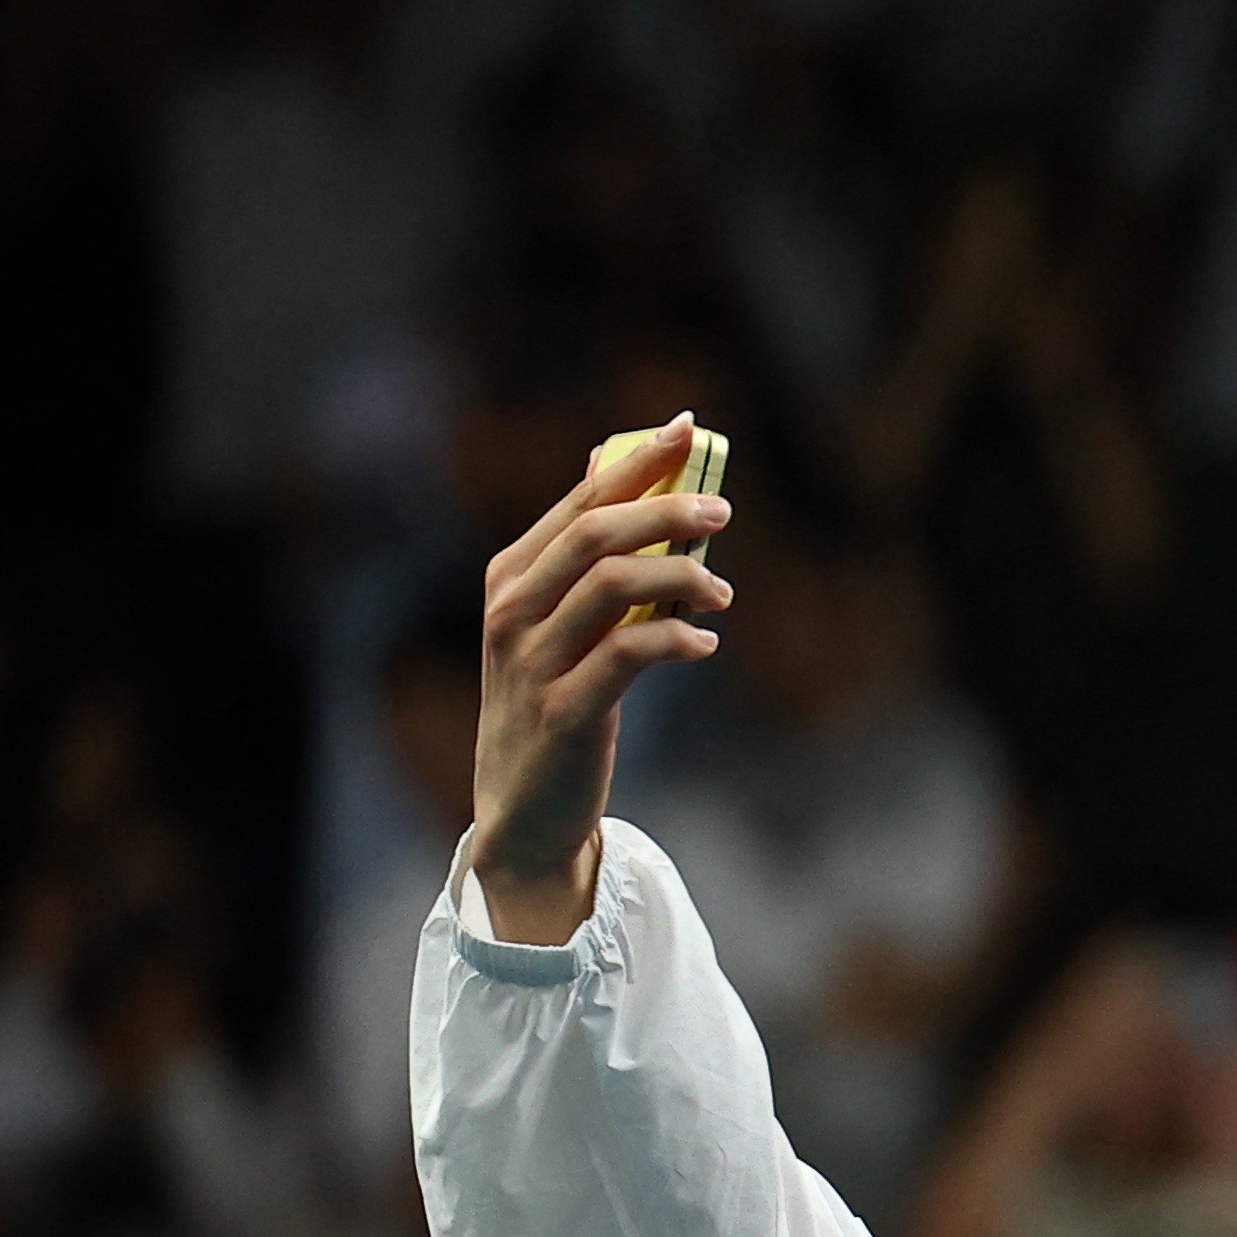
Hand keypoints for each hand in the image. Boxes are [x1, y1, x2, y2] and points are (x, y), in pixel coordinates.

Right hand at [469, 419, 733, 944]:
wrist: (523, 809)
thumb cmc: (556, 704)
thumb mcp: (561, 626)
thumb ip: (586, 559)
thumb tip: (616, 470)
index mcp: (511, 577)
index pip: (579, 501)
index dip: (636, 462)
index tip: (689, 427)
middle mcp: (512, 610)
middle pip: (596, 533)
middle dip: (666, 508)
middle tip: (724, 508)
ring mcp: (530, 660)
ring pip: (611, 585)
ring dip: (680, 575)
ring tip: (723, 592)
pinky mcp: (562, 712)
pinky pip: (626, 656)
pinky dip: (674, 641)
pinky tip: (705, 644)